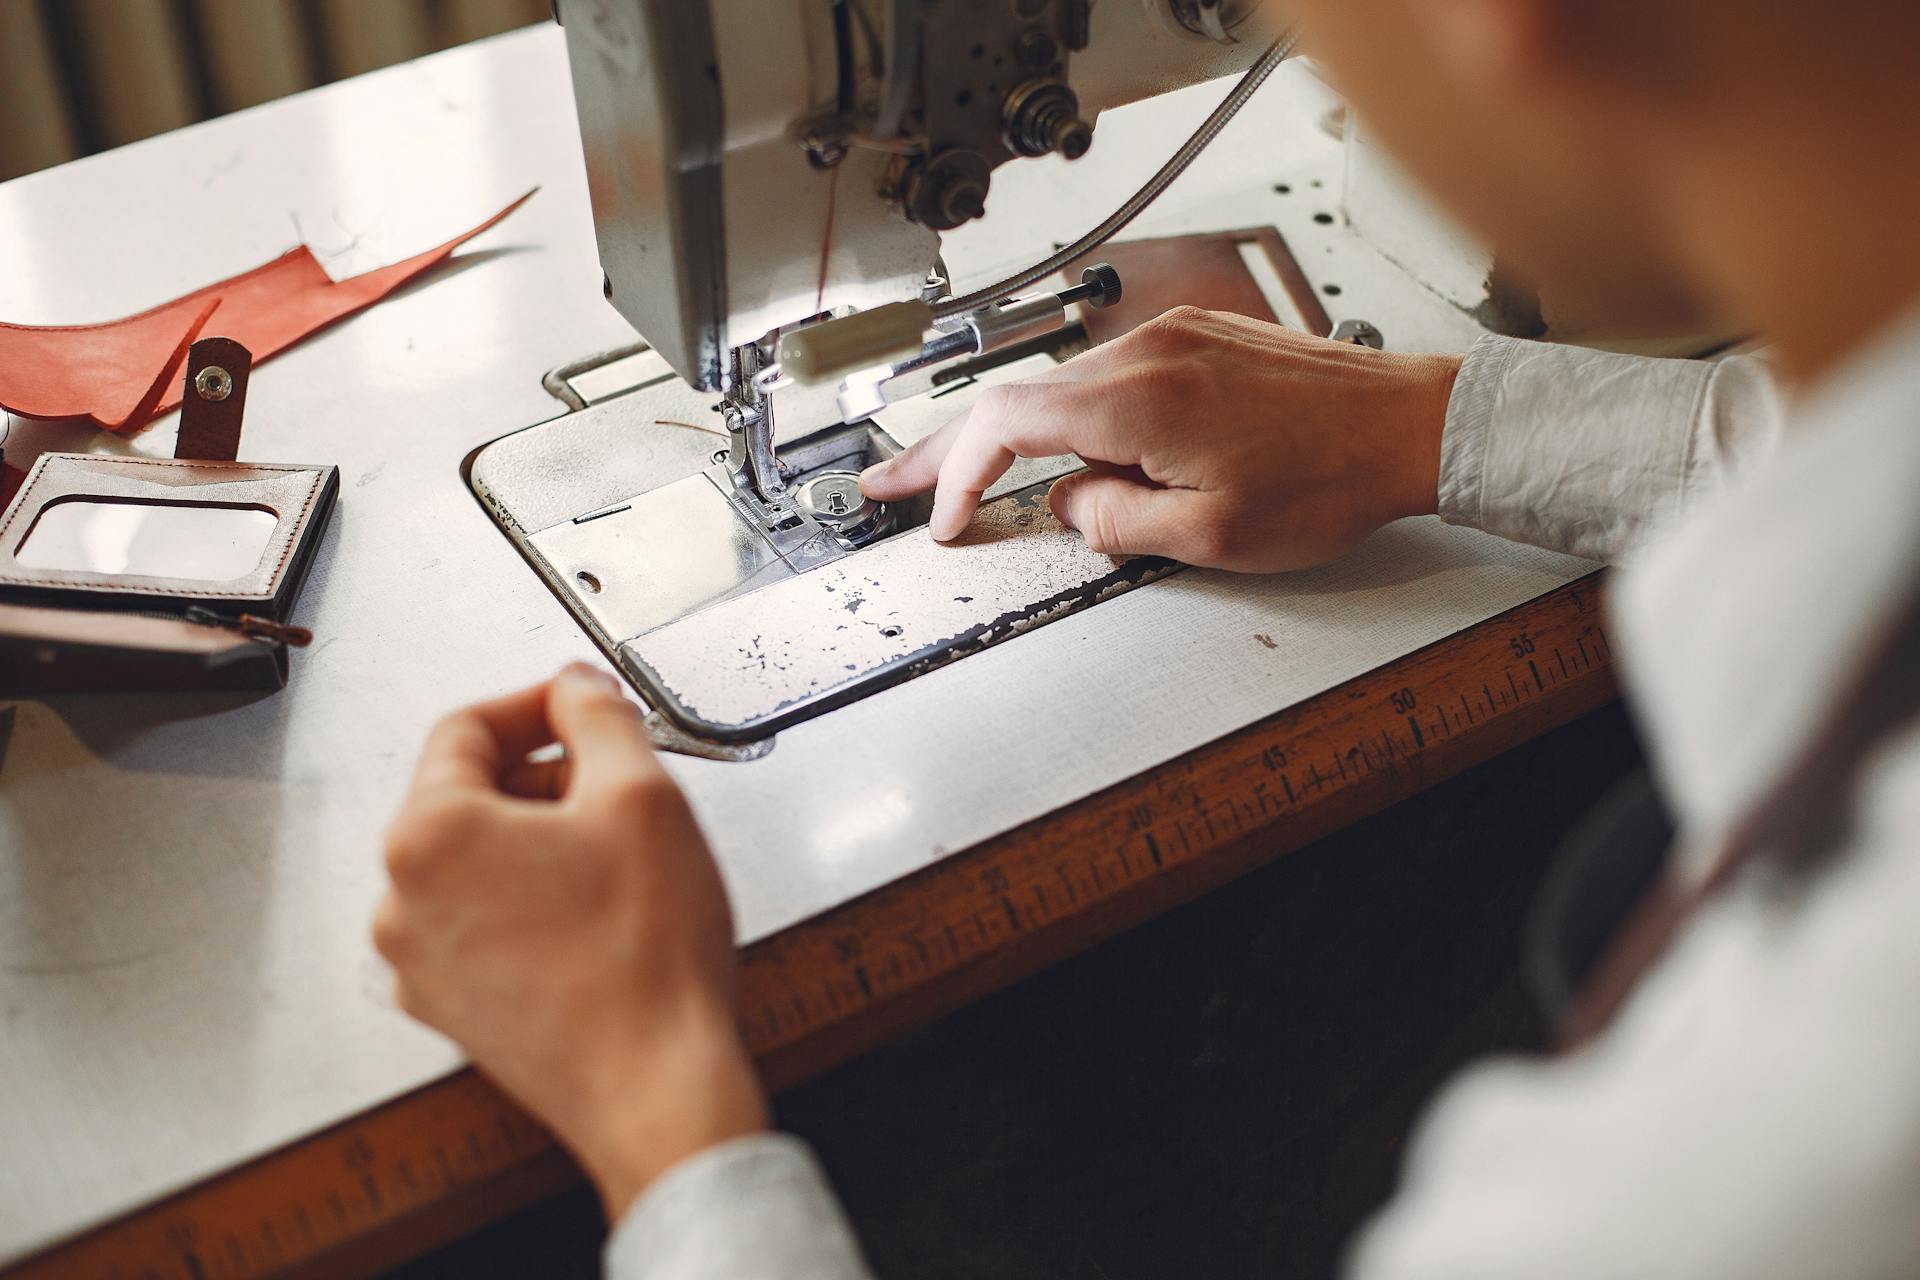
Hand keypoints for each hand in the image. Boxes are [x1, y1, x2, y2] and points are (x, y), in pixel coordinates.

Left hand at [373, 664, 766, 1218]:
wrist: (656, 1086)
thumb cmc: (645, 960)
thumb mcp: (642, 795)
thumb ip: (598, 716)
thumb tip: (575, 690)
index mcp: (429, 835)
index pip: (467, 727)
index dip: (537, 705)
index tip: (582, 707)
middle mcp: (403, 900)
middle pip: (467, 795)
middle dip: (544, 777)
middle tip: (616, 785)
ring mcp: (421, 963)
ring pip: (476, 863)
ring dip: (540, 842)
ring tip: (615, 860)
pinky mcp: (454, 1007)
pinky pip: (484, 923)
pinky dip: (532, 902)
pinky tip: (597, 917)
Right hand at [860, 306, 1460, 571]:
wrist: (1408, 426)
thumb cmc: (1329, 479)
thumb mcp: (1211, 535)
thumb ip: (1116, 523)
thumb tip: (1069, 507)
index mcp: (1137, 400)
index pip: (1005, 426)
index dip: (957, 476)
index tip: (942, 520)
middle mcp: (1143, 352)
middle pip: (1015, 397)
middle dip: (948, 450)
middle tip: (892, 484)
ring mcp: (1168, 337)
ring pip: (1059, 387)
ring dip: (1009, 435)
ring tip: (971, 481)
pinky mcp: (1193, 338)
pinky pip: (1105, 376)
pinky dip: (1066, 416)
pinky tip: (1064, 451)